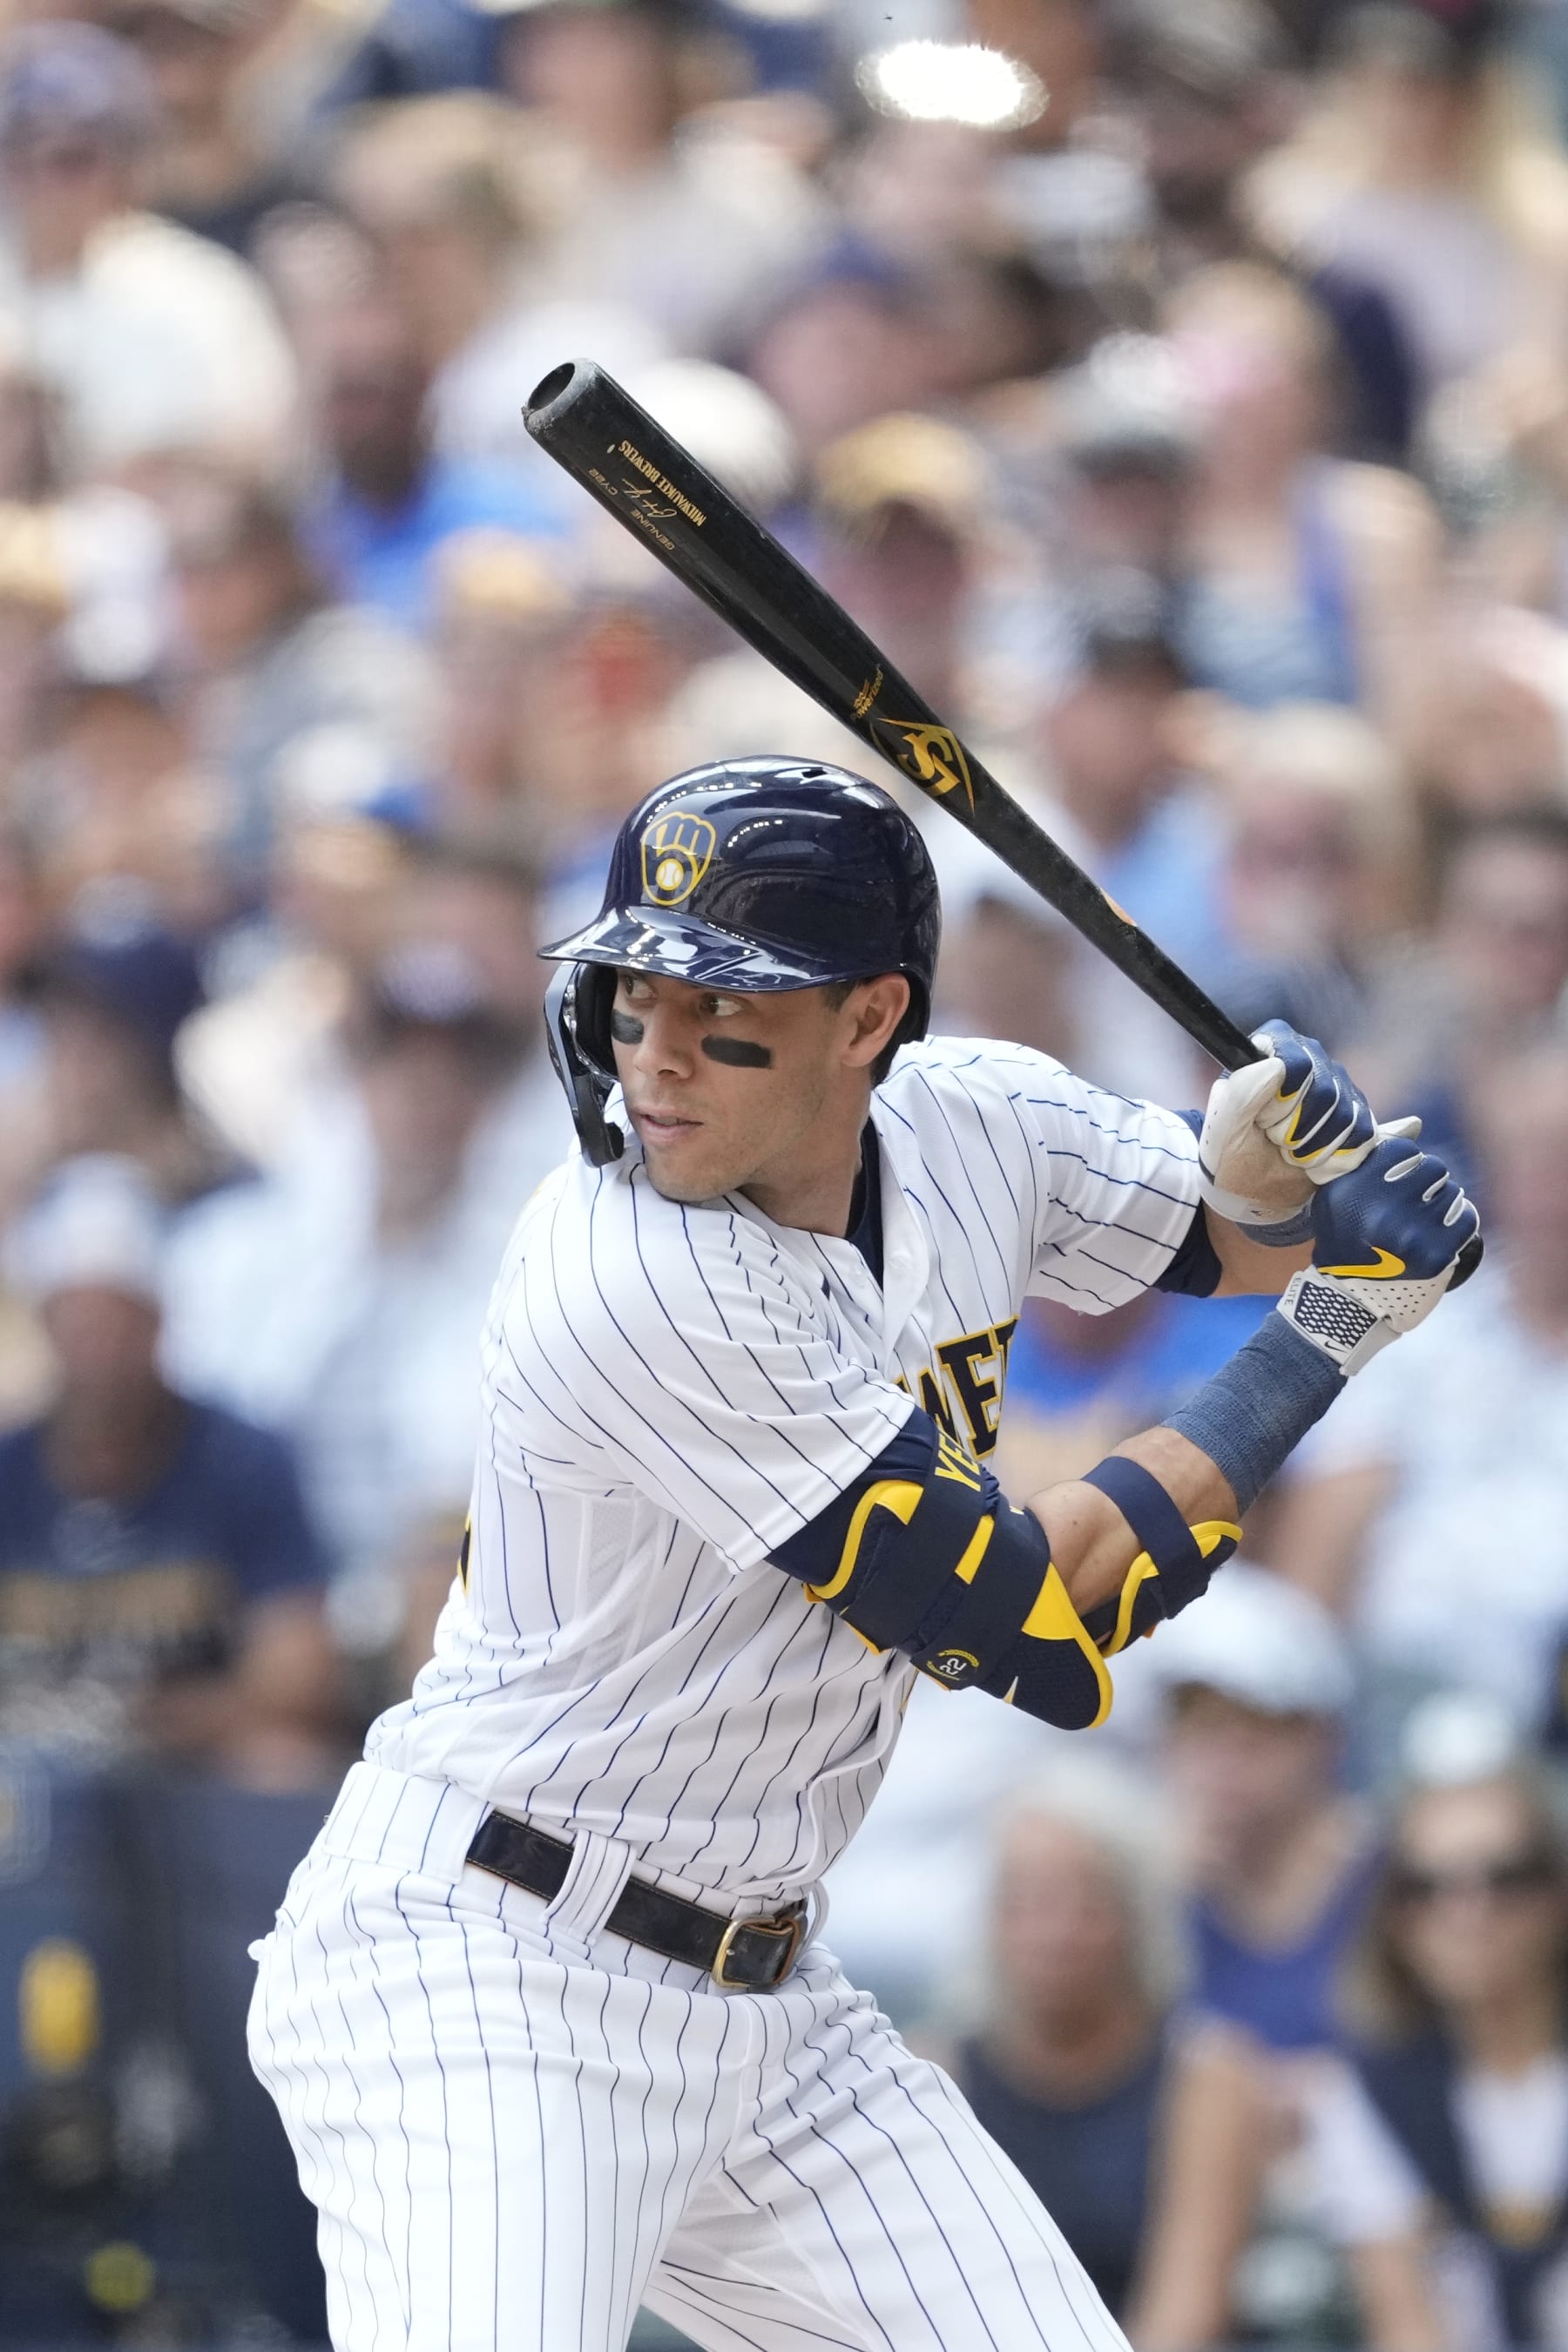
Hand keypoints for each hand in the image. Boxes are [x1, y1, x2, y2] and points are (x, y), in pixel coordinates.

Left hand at [1199, 1021, 1418, 1236]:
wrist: (1252, 1190)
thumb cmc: (1231, 1153)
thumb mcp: (1222, 1128)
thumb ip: (1241, 1093)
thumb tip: (1277, 1066)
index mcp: (1272, 1049)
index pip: (1297, 1063)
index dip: (1282, 1100)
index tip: (1262, 1120)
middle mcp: (1312, 1058)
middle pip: (1326, 1092)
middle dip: (1295, 1130)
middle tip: (1274, 1140)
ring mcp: (1339, 1087)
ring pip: (1346, 1117)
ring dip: (1312, 1149)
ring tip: (1290, 1152)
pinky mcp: (1359, 1117)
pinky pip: (1362, 1137)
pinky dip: (1333, 1161)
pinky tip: (1312, 1162)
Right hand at [1276, 1137, 1479, 1373]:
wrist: (1349, 1302)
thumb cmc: (1346, 1241)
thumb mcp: (1340, 1196)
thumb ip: (1373, 1158)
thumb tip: (1418, 1123)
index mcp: (1351, 1189)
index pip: (1403, 1150)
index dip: (1406, 1165)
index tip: (1398, 1183)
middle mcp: (1378, 1209)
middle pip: (1433, 1168)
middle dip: (1428, 1183)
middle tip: (1415, 1205)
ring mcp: (1408, 1233)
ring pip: (1452, 1192)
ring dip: (1443, 1204)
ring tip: (1424, 1223)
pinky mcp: (1434, 1255)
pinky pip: (1465, 1218)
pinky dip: (1458, 1224)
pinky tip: (1440, 1235)